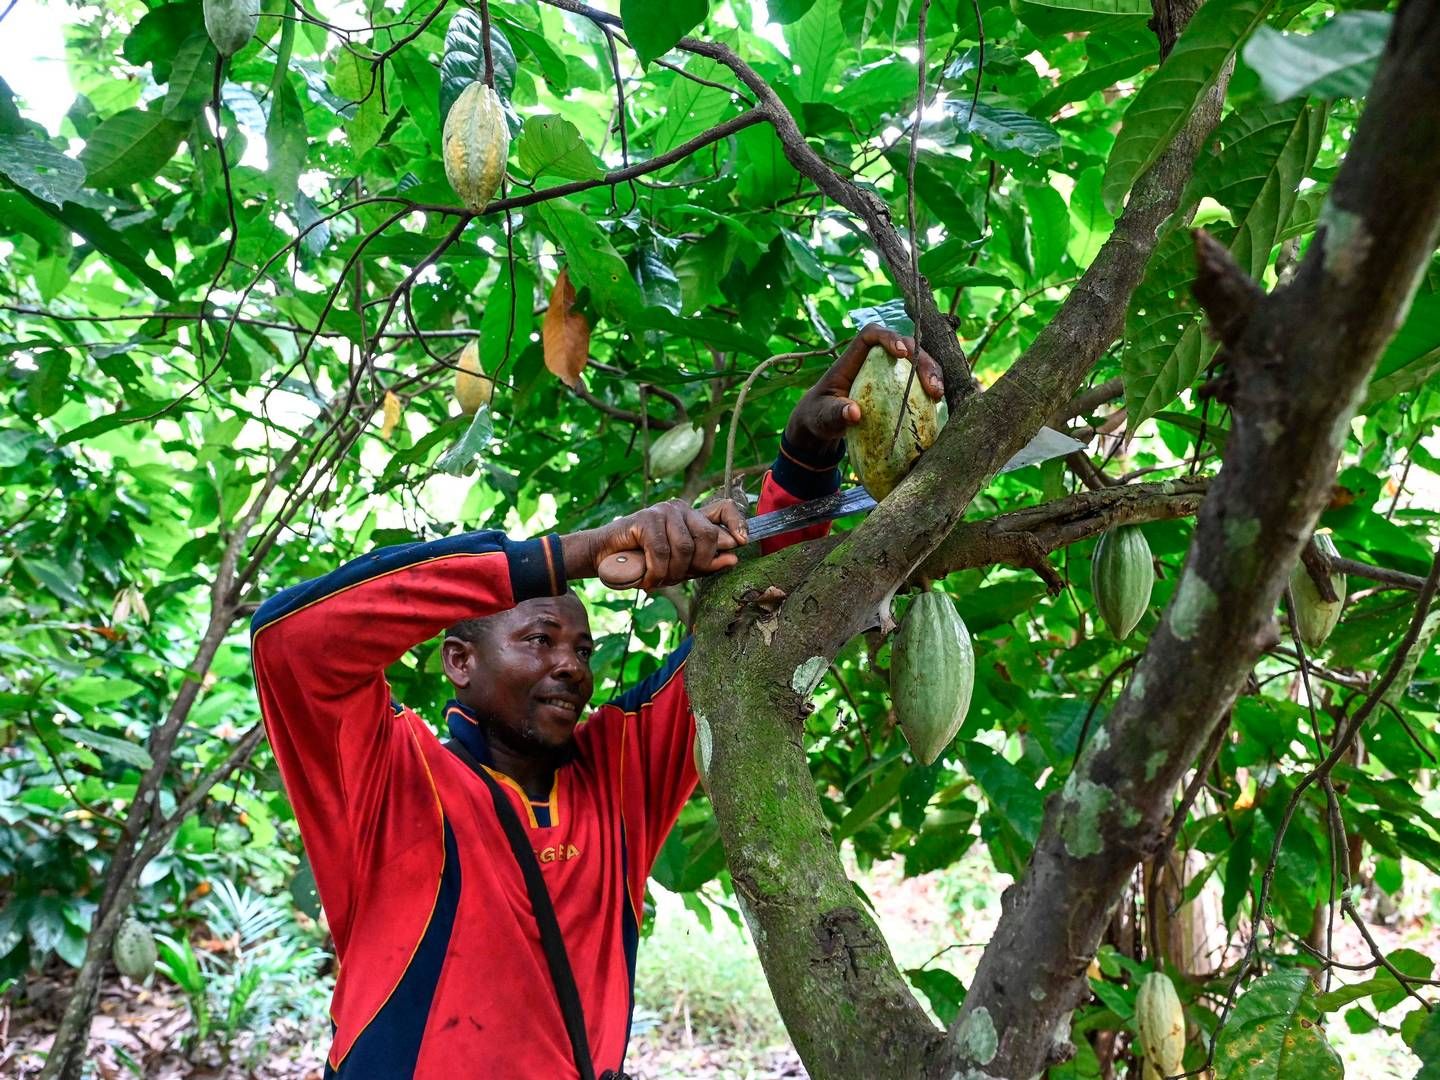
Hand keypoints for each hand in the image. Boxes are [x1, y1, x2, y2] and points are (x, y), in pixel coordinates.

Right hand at [564, 498, 748, 590]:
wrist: (604, 557)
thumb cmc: (644, 562)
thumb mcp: (680, 566)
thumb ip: (706, 564)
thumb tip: (734, 559)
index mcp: (692, 517)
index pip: (725, 508)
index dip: (737, 523)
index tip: (741, 542)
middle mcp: (680, 508)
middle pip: (708, 536)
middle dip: (699, 565)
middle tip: (679, 578)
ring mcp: (663, 511)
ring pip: (685, 547)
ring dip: (673, 572)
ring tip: (659, 579)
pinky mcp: (646, 519)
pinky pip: (662, 551)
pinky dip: (657, 572)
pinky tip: (648, 579)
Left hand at [784, 324, 943, 455]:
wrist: (822, 425)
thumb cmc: (819, 416)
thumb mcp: (822, 417)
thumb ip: (835, 414)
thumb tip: (854, 413)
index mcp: (851, 359)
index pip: (871, 333)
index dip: (888, 337)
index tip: (901, 353)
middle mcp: (873, 360)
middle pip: (903, 345)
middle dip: (921, 359)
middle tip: (931, 385)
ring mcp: (888, 372)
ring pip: (916, 361)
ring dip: (932, 373)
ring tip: (938, 395)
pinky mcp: (897, 386)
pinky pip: (918, 381)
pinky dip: (930, 388)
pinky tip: (938, 403)